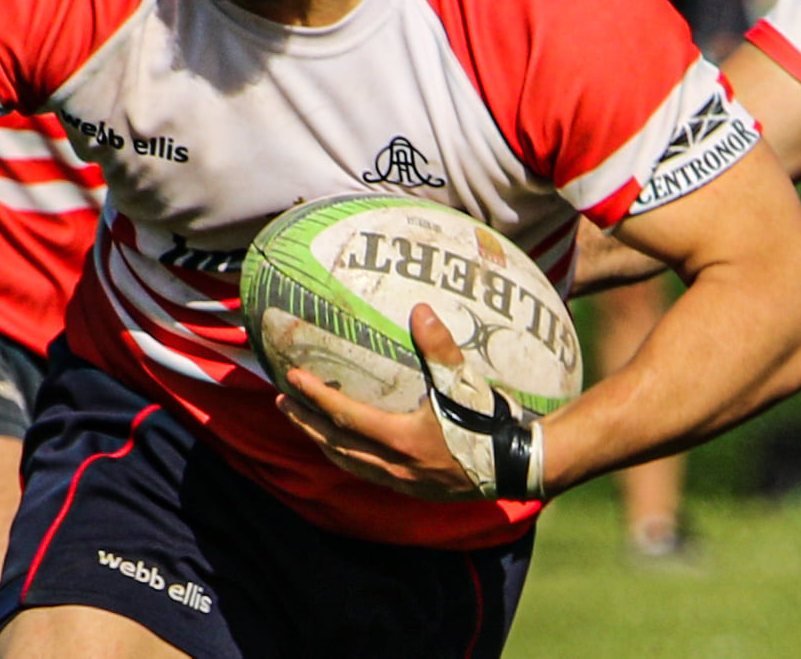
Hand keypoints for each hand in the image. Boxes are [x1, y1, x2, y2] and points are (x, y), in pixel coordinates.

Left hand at [275, 304, 480, 499]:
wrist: (519, 468)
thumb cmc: (490, 424)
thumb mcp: (466, 385)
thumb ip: (440, 348)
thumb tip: (420, 310)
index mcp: (402, 440)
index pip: (346, 417)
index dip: (316, 397)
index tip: (291, 377)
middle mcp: (396, 466)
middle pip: (335, 444)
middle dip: (304, 421)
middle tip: (281, 399)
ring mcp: (403, 483)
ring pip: (348, 462)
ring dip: (321, 440)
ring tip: (302, 420)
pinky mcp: (413, 490)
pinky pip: (366, 473)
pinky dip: (346, 456)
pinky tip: (343, 443)